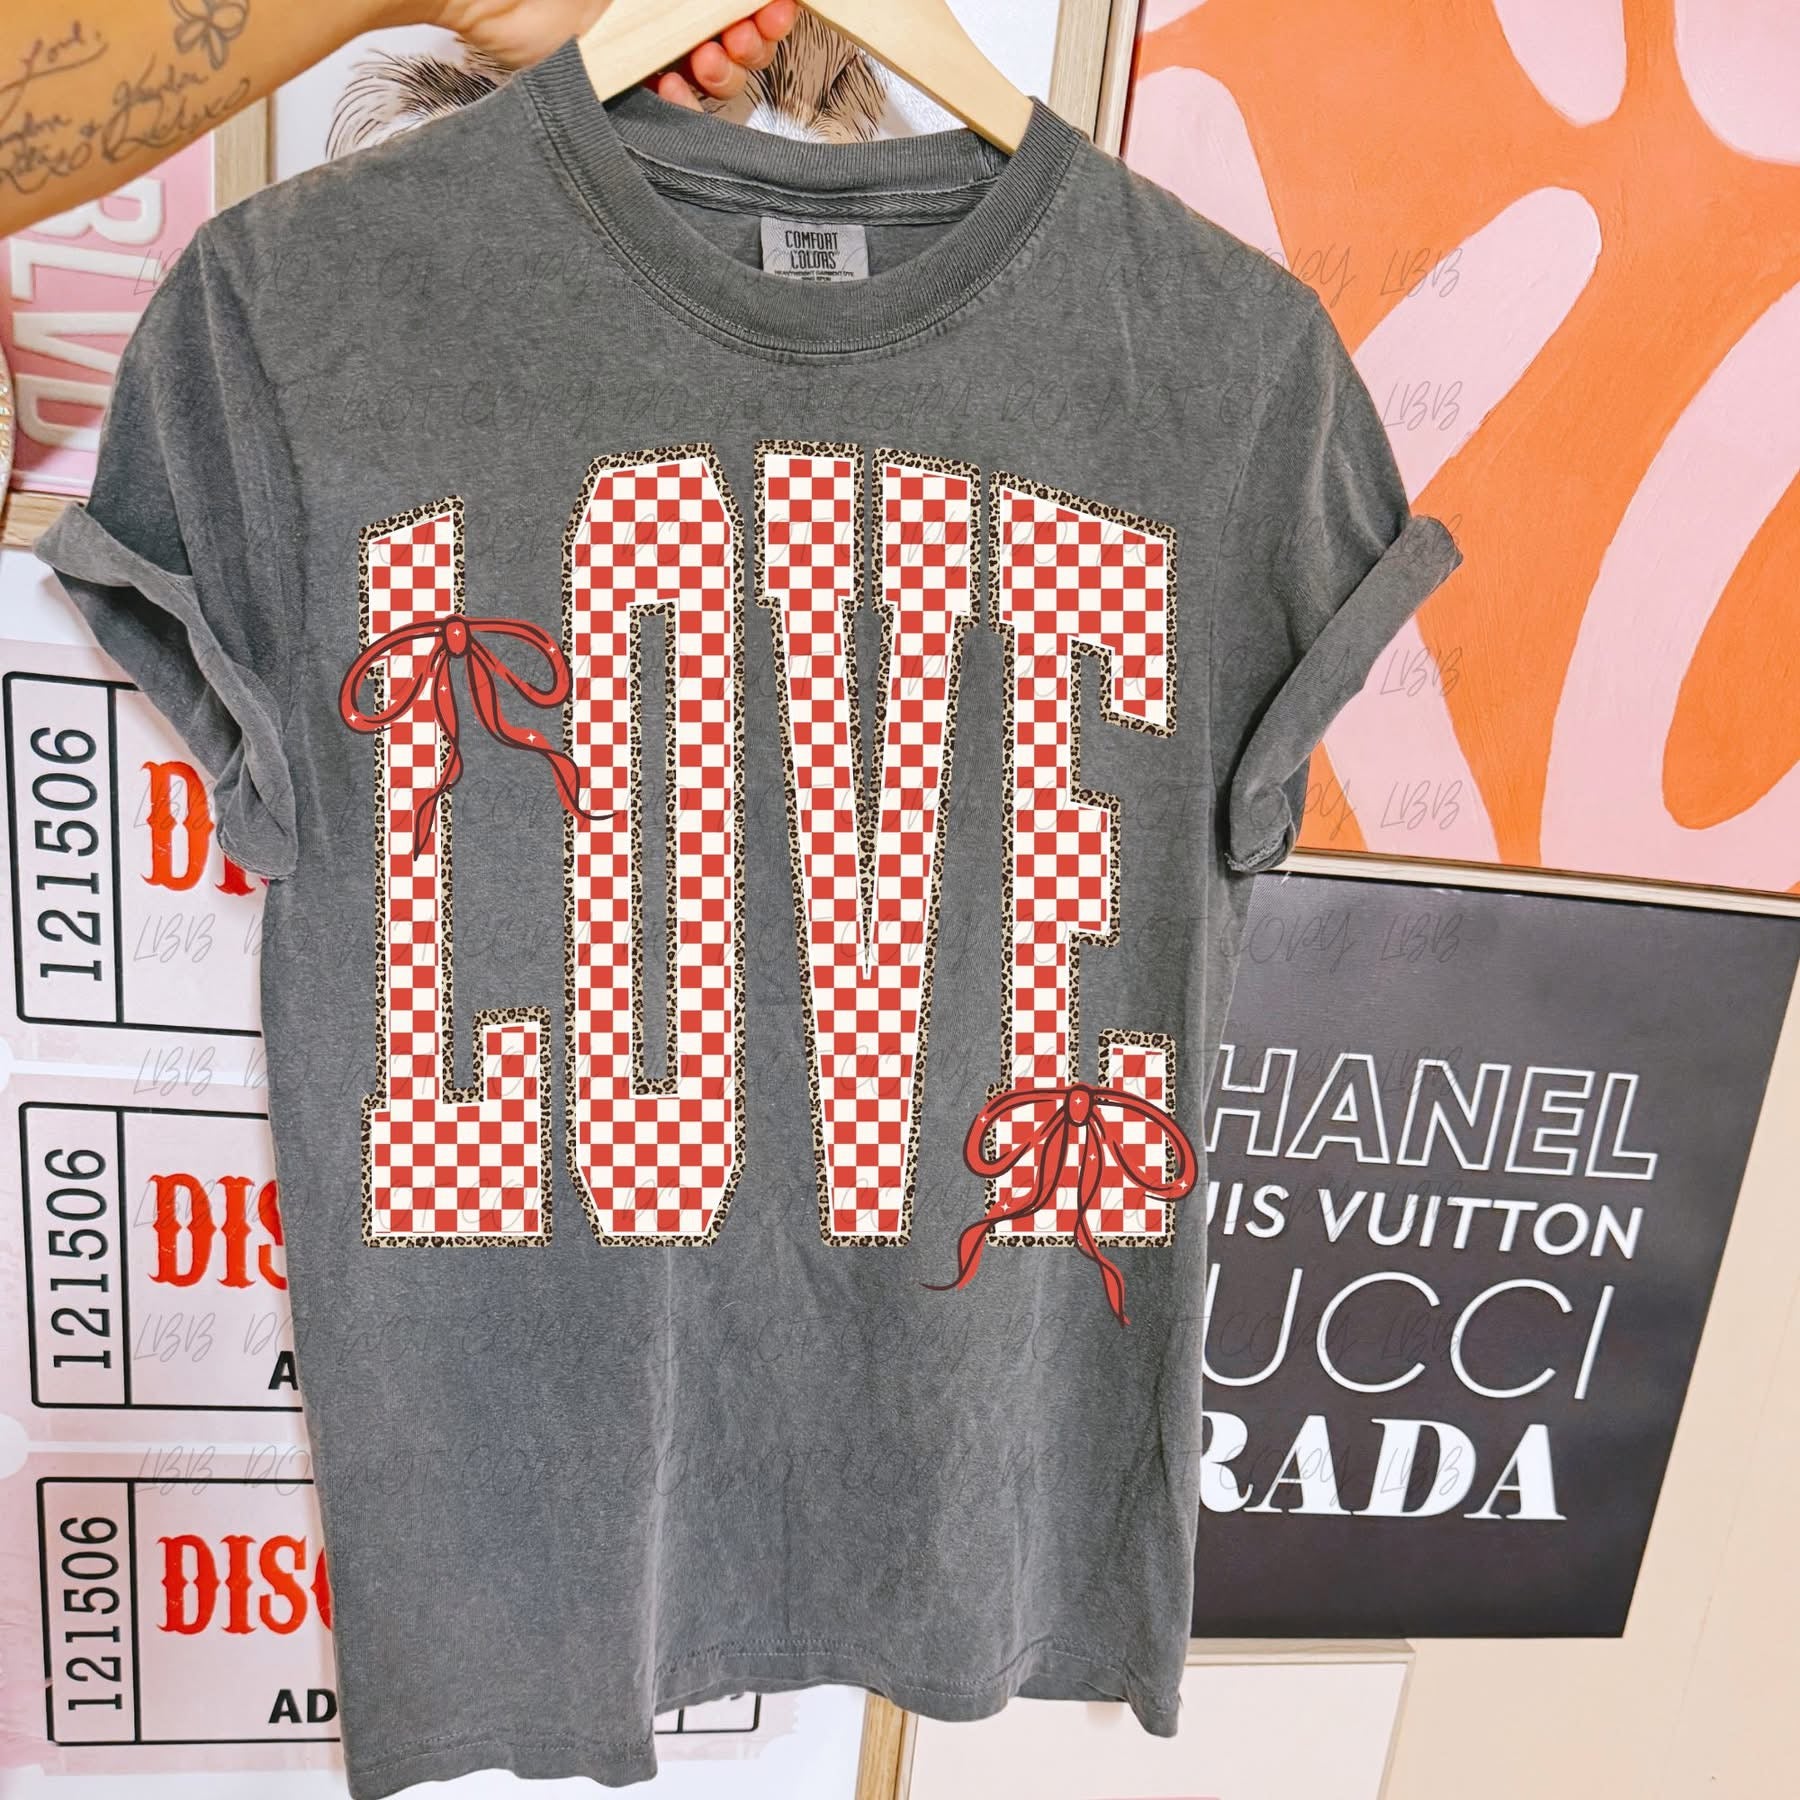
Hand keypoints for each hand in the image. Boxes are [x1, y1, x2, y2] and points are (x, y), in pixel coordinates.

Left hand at [417, 1, 798, 101]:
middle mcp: (663, 7)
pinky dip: (684, 103)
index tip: (776, 5)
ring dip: (724, 72)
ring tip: (706, 62)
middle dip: (753, 38)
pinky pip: (672, 108)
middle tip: (745, 34)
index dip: (765, 5)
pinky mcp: (624, 85)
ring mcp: (645, 45)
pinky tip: (673, 88)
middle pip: (736, 33)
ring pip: (711, 74)